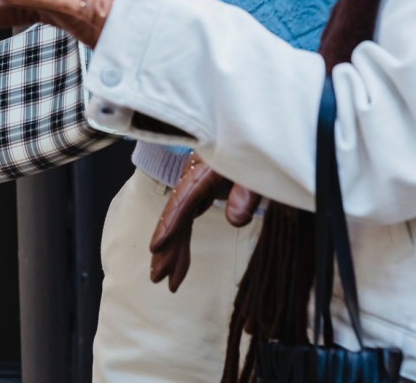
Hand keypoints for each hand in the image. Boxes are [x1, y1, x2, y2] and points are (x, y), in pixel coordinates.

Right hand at [148, 152, 260, 291]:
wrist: (259, 136)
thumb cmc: (257, 150)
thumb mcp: (257, 170)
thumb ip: (248, 192)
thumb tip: (235, 221)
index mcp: (206, 169)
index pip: (184, 197)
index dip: (170, 222)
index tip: (156, 246)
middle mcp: (195, 177)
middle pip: (177, 214)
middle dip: (167, 247)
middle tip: (158, 278)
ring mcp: (197, 185)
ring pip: (181, 220)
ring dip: (174, 249)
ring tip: (169, 279)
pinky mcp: (203, 191)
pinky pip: (189, 218)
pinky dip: (183, 239)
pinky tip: (179, 258)